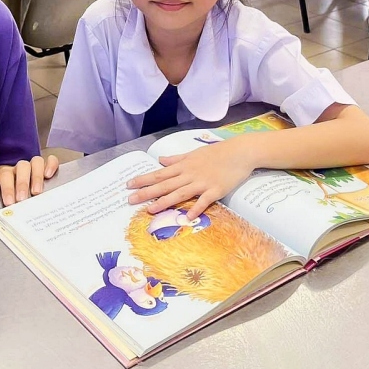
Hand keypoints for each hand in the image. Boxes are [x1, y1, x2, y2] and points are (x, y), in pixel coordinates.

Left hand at [0, 155, 58, 205]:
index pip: (5, 175)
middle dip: (22, 184)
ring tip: (37, 192)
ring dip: (37, 176)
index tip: (9, 202)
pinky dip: (51, 165)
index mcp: (5, 173)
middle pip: (22, 167)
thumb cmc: (3, 194)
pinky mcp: (46, 167)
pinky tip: (49, 175)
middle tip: (22, 199)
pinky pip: (50, 160)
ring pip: (36, 162)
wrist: (15, 195)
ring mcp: (33, 167)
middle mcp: (19, 168)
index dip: (7, 187)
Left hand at [126, 140, 257, 217]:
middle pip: (165, 185)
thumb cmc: (216, 152)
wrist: (239, 152)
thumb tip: (160, 160)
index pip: (159, 174)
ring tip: (150, 209)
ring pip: (180, 193)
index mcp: (183, 166)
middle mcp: (189, 174)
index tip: (129, 185)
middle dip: (146, 192)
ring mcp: (202, 182)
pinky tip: (186, 216)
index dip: (143, 179)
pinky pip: (204, 201)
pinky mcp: (216, 190)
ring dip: (164, 202)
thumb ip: (176, 159)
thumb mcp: (193, 153)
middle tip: (130, 199)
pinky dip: (195, 208)